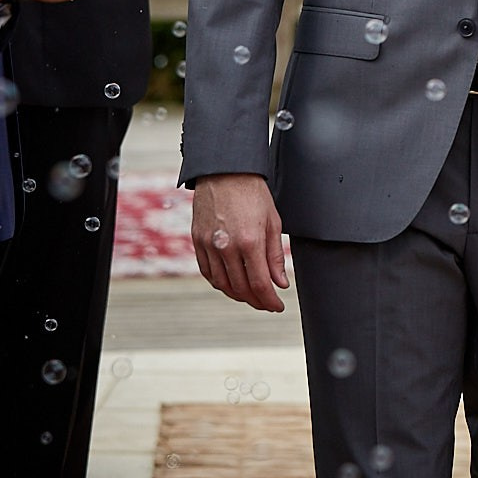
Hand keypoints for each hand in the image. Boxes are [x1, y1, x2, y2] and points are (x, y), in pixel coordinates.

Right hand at [191, 173, 288, 311]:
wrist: (225, 171)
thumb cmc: (253, 193)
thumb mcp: (273, 222)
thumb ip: (275, 256)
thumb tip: (280, 283)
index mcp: (250, 241)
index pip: (260, 284)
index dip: (270, 301)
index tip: (278, 306)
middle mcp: (226, 247)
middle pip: (241, 288)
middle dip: (256, 301)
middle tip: (267, 303)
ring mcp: (208, 245)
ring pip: (222, 284)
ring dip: (238, 295)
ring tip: (252, 295)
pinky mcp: (197, 241)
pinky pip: (207, 272)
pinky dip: (220, 283)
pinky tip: (232, 283)